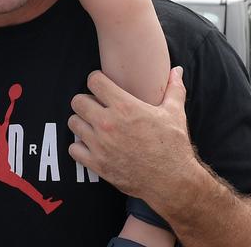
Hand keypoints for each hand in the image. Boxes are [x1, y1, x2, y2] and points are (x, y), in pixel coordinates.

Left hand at [67, 66, 194, 205]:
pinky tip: (92, 145)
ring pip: (73, 123)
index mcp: (125, 107)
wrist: (172, 181)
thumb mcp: (175, 113)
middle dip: (86, 101)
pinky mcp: (97, 164)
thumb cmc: (173, 145)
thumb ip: (174, 89)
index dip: (97, 80)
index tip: (102, 86)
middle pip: (78, 101)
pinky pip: (73, 148)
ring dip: (82, 122)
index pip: (93, 81)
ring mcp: (100, 144)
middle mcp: (108, 123)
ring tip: (94, 125)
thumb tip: (177, 70)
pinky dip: (80, 146)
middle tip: (97, 107)